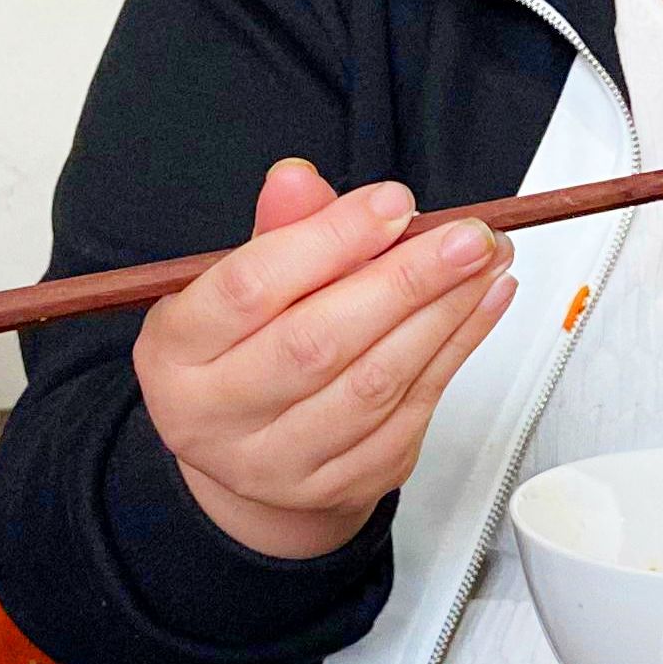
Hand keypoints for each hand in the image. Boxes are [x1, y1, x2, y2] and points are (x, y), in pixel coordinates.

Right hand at [135, 158, 516, 558]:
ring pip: (374, 382)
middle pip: (318, 342)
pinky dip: (458, 349)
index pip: (251, 288)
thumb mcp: (234, 287)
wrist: (250, 461)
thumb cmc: (242, 355)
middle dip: (405, 280)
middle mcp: (217, 414)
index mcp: (177, 352)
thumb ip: (277, 231)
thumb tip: (298, 180)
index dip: (329, 240)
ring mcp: (279, 460)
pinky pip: (411, 411)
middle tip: (464, 237)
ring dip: (444, 314)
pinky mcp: (341, 483)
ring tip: (485, 262)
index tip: (391, 203)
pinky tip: (482, 304)